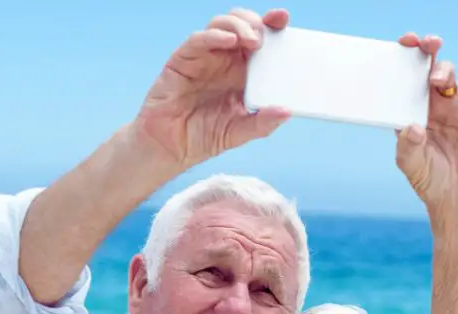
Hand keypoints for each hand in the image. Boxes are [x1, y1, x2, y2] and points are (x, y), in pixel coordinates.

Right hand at [135, 8, 289, 170]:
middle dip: (256, 21)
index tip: (283, 20)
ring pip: (221, 25)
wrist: (170, 148)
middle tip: (267, 32)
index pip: (259, 41)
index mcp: (241, 72)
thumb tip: (287, 112)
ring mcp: (203, 57)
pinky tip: (229, 40)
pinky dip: (214, 36)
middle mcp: (223, 60)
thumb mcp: (239, 132)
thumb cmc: (202, 138)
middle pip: (242, 25)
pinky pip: (198, 40)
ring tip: (252, 39)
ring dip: (238, 25)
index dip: (271, 26)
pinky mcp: (183, 60)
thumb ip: (262, 123)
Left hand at [395, 34, 457, 219]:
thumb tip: (412, 127)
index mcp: (408, 112)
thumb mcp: (412, 166)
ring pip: (448, 75)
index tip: (402, 45)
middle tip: (423, 43)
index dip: (402, 59)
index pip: (402, 80)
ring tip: (437, 81)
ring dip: (443, 70)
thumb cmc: (429, 181)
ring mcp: (451, 107)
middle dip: (425, 51)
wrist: (456, 196)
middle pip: (426, 69)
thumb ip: (408, 147)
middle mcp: (429, 106)